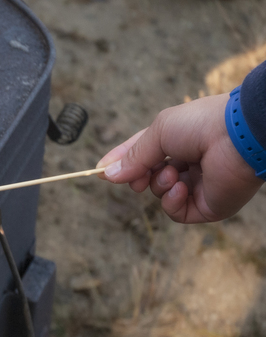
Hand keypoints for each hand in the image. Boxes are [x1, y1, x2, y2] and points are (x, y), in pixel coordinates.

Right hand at [97, 94, 263, 222]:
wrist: (238, 136)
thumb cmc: (200, 124)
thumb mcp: (158, 132)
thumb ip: (133, 156)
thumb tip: (106, 175)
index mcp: (176, 142)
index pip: (141, 155)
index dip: (120, 163)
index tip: (99, 171)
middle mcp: (186, 164)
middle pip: (147, 177)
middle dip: (138, 177)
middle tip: (137, 177)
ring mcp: (196, 186)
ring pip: (159, 194)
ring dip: (159, 185)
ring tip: (173, 174)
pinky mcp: (207, 206)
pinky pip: (176, 212)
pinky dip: (171, 202)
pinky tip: (180, 187)